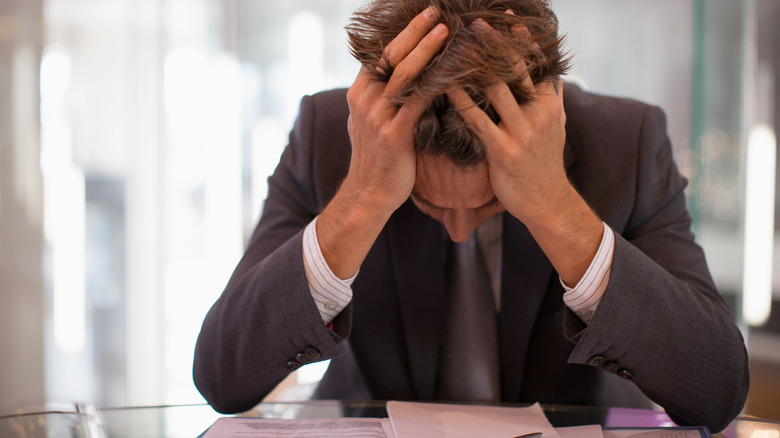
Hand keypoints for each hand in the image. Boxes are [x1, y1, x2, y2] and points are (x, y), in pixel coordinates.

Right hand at [316, 7, 448, 278]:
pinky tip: (455, 73)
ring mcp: (378, 117)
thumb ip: (379, 96)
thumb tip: (394, 75)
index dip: (403, 32)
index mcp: (359, 93)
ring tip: (446, 31)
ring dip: (427, 50)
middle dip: (415, 32)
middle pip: (391, 56)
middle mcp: (365, 100)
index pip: (381, 53)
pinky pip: (418, 102)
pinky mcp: (394, 135)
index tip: (424, 14)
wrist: (369, 193)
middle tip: (436, 12)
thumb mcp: (368, 121)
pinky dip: (437, 84)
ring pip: (404, 75)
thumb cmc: (377, 157)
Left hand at [446, 21, 601, 285]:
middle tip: (474, 21)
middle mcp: (538, 112)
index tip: (506, 15)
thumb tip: (550, 73)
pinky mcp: (503, 150)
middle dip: (495, 43)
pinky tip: (445, 86)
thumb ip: (551, 98)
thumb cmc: (544, 163)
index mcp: (549, 103)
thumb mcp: (556, 126)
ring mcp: (522, 131)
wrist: (547, 202)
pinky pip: (478, 120)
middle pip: (515, 68)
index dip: (520, 38)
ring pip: (496, 89)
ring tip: (455, 46)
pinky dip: (461, 100)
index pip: (535, 62)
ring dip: (474, 66)